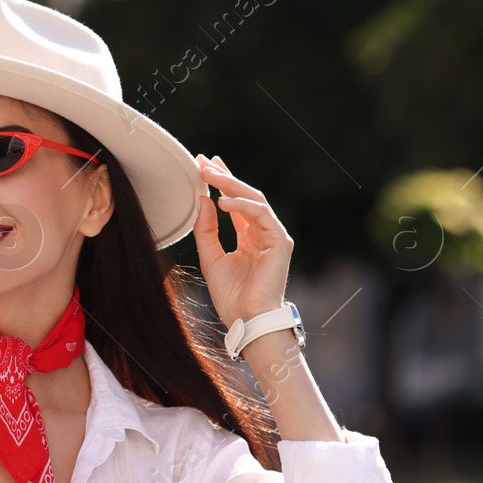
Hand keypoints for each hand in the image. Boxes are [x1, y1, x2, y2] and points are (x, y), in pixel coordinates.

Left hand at [190, 154, 292, 326]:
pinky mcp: (280, 242)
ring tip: (209, 174)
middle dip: (225, 177)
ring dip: (231, 185)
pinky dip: (242, 206)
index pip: (236, 203)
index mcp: (249, 238)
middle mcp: (263, 234)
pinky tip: (222, 201)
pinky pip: (261, 215)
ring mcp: (274, 236)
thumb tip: (204, 198)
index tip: (202, 166)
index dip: (220, 183)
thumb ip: (206, 229)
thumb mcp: (210, 258)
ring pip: (255, 200)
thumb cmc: (231, 297)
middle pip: (245, 196)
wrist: (247, 320)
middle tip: (204, 161)